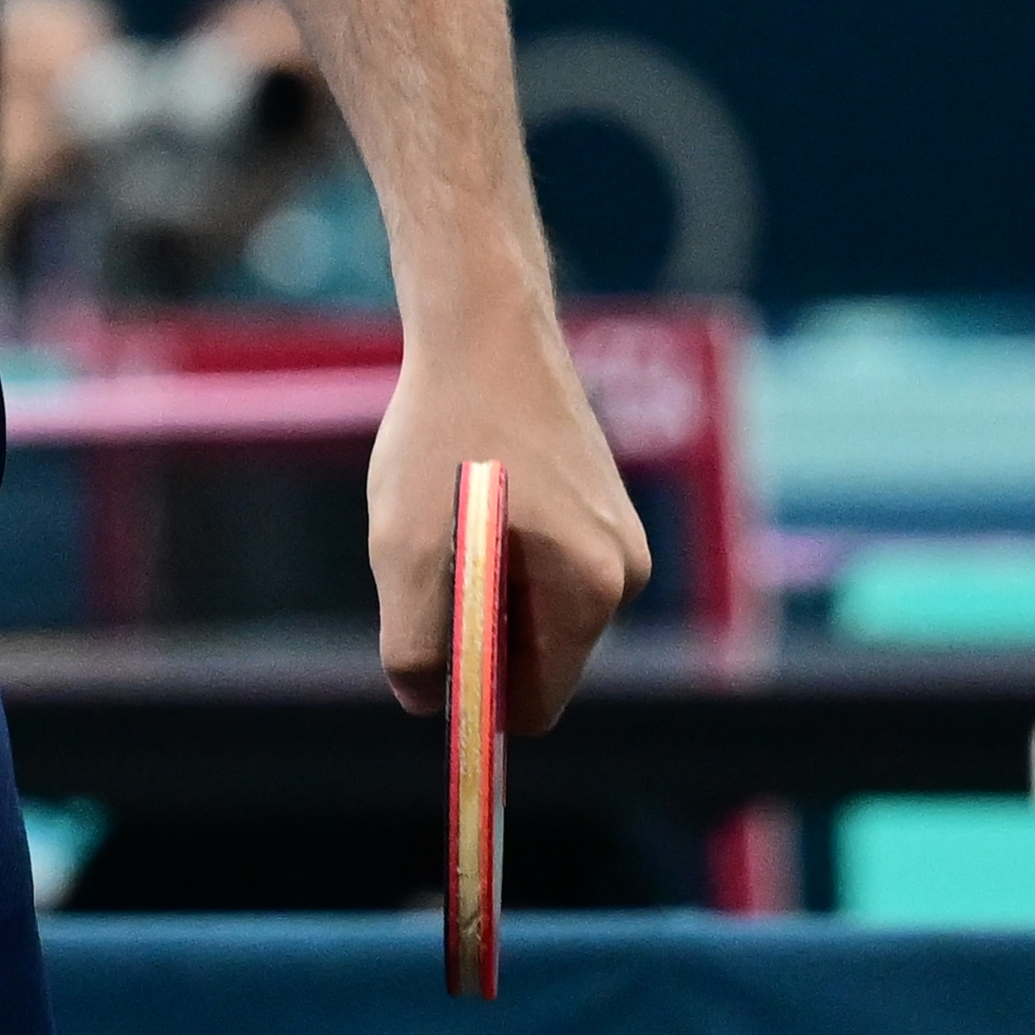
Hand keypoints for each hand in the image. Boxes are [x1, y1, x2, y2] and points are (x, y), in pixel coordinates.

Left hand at [376, 313, 645, 728]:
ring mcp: (620, 539)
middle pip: (536, 656)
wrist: (482, 330)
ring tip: (451, 511)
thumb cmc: (444, 436)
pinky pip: (540, 562)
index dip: (476, 695)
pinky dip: (497, 546)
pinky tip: (471, 488)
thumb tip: (427, 705)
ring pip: (533, 606)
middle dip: (477, 627)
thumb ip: (415, 641)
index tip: (426, 660)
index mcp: (593, 593)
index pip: (537, 702)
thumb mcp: (408, 549)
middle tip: (429, 558)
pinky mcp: (602, 508)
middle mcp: (626, 574)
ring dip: (482, 580)